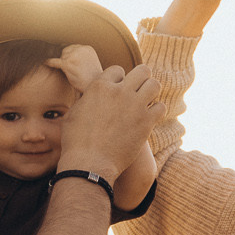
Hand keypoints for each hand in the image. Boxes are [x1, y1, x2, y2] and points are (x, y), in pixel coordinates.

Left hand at [45, 43, 104, 89]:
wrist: (94, 88)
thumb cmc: (91, 79)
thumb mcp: (89, 64)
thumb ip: (81, 57)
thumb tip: (66, 56)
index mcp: (87, 49)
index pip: (72, 48)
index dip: (69, 57)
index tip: (68, 63)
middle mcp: (81, 49)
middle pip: (65, 52)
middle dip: (65, 61)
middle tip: (71, 71)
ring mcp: (74, 56)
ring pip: (61, 58)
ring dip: (64, 67)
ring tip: (73, 75)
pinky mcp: (68, 64)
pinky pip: (55, 62)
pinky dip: (50, 63)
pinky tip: (46, 63)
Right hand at [54, 58, 161, 179]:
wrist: (89, 163)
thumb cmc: (75, 142)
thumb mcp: (73, 113)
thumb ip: (85, 99)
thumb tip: (87, 93)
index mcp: (100, 86)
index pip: (118, 70)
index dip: (118, 80)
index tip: (117, 90)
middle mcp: (119, 91)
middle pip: (142, 71)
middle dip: (141, 79)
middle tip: (137, 91)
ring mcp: (135, 106)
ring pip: (154, 85)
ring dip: (151, 92)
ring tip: (145, 102)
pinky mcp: (146, 122)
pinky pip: (160, 107)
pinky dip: (156, 111)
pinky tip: (149, 118)